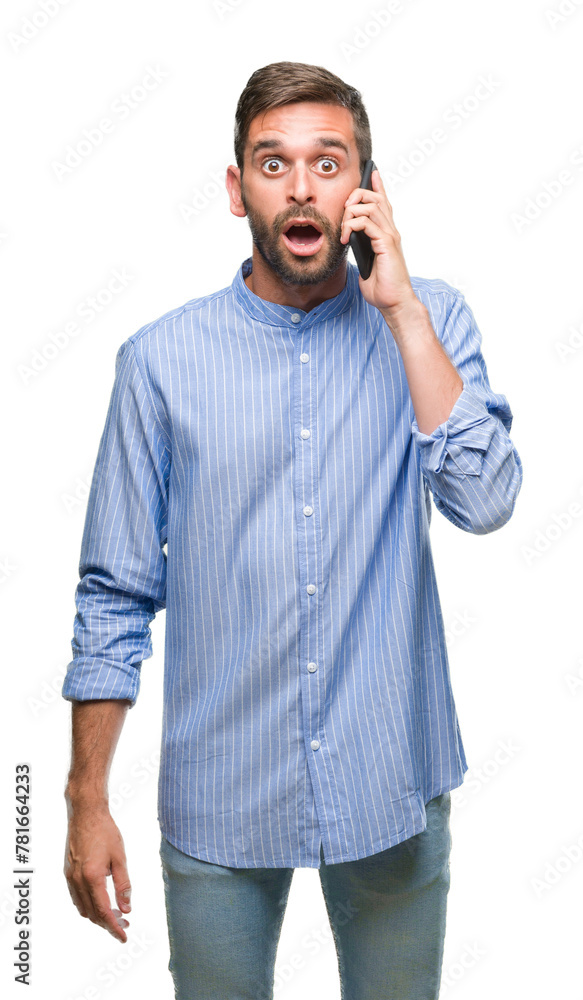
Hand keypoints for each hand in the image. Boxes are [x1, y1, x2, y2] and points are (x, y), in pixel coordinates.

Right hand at [64, 800, 131, 942]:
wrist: (86, 814)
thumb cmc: (105, 832)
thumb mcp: (120, 858)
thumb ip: (123, 885)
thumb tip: (126, 909)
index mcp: (92, 878)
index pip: (104, 912)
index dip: (114, 928)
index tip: (124, 937)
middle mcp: (78, 881)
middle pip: (92, 914)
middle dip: (108, 924)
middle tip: (125, 925)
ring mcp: (70, 877)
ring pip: (83, 908)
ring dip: (98, 916)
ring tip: (115, 915)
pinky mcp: (68, 872)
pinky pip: (76, 898)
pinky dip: (88, 906)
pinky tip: (100, 902)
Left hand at [340, 168, 417, 318]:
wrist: (394, 302)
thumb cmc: (382, 286)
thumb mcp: (366, 261)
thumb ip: (361, 247)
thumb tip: (349, 238)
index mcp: (387, 233)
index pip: (384, 202)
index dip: (378, 185)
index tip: (372, 172)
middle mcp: (391, 230)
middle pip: (374, 197)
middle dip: (355, 196)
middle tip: (343, 211)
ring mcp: (390, 236)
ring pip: (370, 206)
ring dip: (350, 213)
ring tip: (342, 230)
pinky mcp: (386, 244)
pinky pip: (368, 223)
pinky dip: (352, 226)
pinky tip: (346, 238)